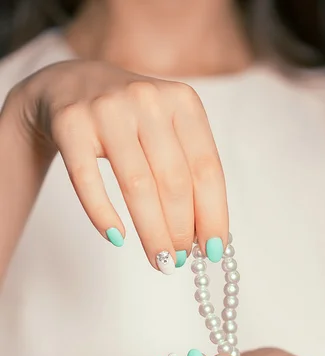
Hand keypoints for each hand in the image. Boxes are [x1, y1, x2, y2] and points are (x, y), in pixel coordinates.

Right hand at [7, 60, 227, 267]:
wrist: (69, 84)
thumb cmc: (131, 120)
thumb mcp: (167, 130)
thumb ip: (189, 172)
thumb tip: (208, 235)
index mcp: (183, 101)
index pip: (207, 169)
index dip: (213, 215)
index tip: (213, 252)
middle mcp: (148, 99)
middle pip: (173, 181)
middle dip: (181, 231)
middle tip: (179, 261)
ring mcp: (107, 109)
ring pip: (136, 185)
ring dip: (152, 233)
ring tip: (160, 262)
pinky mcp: (71, 123)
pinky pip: (88, 180)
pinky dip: (103, 215)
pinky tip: (117, 239)